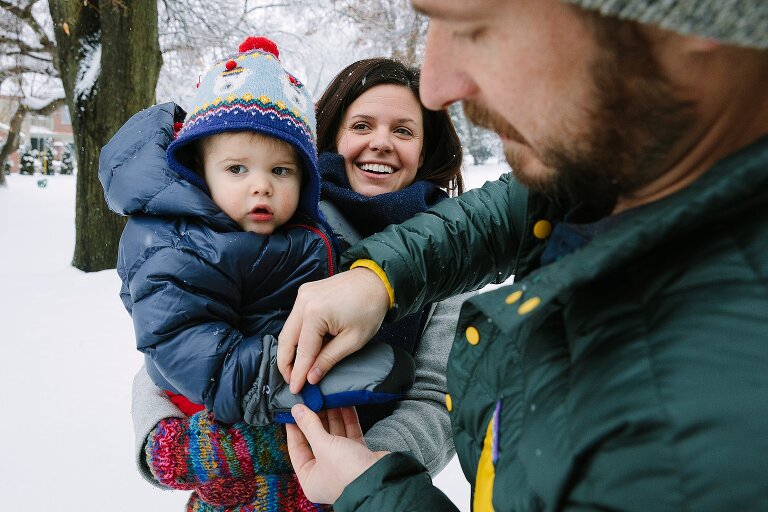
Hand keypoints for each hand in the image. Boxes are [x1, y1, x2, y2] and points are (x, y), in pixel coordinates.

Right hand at [277, 268, 389, 392]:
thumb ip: (328, 359)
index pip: (302, 351)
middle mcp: (303, 302)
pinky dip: (296, 335)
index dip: (298, 373)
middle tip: (290, 381)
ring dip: (289, 350)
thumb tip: (311, 377)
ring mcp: (302, 295)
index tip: (295, 389)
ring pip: (288, 329)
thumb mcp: (353, 340)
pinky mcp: (305, 292)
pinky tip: (302, 349)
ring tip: (295, 369)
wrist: (375, 281)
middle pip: (286, 339)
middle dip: (286, 363)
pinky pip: (295, 319)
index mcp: (314, 313)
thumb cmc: (369, 309)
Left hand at [286, 405, 387, 503]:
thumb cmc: (347, 471)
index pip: (297, 449)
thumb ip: (309, 426)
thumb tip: (296, 410)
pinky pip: (349, 434)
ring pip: (334, 435)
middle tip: (314, 400)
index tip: (294, 411)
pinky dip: (347, 420)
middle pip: (316, 440)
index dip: (295, 428)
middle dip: (316, 419)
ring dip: (333, 416)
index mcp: (310, 478)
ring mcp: (343, 463)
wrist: (381, 479)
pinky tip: (344, 404)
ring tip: (328, 398)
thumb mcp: (323, 446)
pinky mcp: (358, 455)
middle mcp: (325, 472)